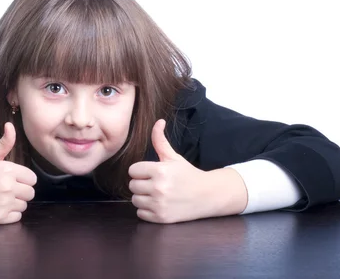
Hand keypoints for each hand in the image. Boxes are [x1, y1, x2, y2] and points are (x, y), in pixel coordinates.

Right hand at [0, 122, 36, 223]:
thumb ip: (4, 143)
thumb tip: (10, 125)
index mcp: (7, 170)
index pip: (32, 178)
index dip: (24, 179)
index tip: (13, 179)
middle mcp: (8, 186)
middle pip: (30, 193)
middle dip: (21, 192)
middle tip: (7, 190)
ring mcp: (4, 203)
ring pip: (24, 205)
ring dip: (15, 203)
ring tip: (1, 198)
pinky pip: (17, 217)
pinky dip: (10, 214)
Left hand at [129, 119, 246, 222]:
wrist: (207, 195)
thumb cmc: (188, 174)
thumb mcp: (174, 157)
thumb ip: (160, 140)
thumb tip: (158, 121)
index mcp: (160, 170)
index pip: (133, 170)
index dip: (141, 170)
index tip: (151, 172)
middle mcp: (158, 188)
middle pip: (132, 185)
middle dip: (141, 183)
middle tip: (154, 183)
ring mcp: (159, 204)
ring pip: (135, 199)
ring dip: (143, 197)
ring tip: (156, 194)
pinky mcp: (161, 218)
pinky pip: (140, 213)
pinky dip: (147, 210)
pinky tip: (158, 204)